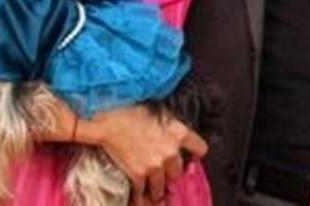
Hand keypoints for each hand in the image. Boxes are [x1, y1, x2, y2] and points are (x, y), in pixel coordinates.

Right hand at [81, 105, 207, 205]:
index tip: (189, 157)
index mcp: (179, 133)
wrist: (109, 122)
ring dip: (156, 190)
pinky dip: (139, 198)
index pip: (200, 149)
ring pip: (161, 188)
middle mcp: (171, 152)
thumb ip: (171, 126)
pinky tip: (138, 200)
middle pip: (178, 173)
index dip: (194, 154)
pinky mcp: (139, 175)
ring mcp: (155, 166)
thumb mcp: (159, 112)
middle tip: (162, 175)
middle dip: (170, 175)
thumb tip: (174, 132)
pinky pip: (142, 194)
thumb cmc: (131, 112)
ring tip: (152, 193)